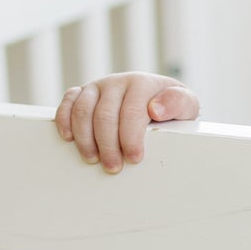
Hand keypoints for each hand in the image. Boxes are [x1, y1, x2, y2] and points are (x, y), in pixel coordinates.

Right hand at [54, 71, 199, 172]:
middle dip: (108, 144)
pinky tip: (69, 138)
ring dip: (85, 138)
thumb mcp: (186, 105)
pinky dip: (64, 120)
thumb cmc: (171, 107)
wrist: (157, 97)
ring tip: (92, 159)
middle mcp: (118, 82)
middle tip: (113, 167)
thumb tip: (156, 108)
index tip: (134, 158)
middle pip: (105, 115)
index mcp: (142, 83)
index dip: (131, 137)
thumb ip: (178, 103)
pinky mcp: (83, 92)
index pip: (132, 111)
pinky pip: (68, 102)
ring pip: (83, 110)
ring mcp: (98, 86)